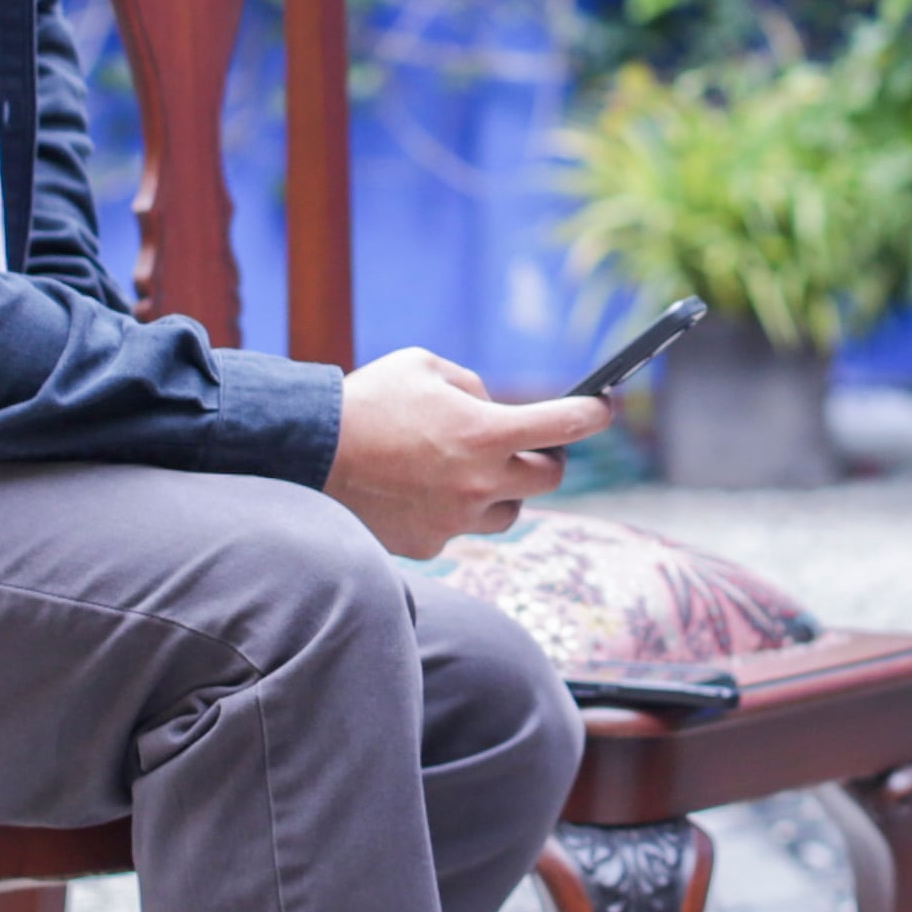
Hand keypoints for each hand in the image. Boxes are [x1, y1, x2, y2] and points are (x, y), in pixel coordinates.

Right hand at [323, 349, 605, 557]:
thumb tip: (493, 410)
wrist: (308, 454)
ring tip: (472, 469)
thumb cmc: (368, 401)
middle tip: (531, 444)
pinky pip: (460, 529)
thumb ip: (472, 387)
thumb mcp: (425, 367)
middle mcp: (479, 482)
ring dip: (503, 489)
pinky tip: (423, 490)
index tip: (603, 408)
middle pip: (548, 478)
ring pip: (508, 511)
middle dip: (545, 457)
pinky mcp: (430, 544)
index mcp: (484, 432)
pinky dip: (453, 510)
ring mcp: (456, 520)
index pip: (564, 426)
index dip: (593, 415)